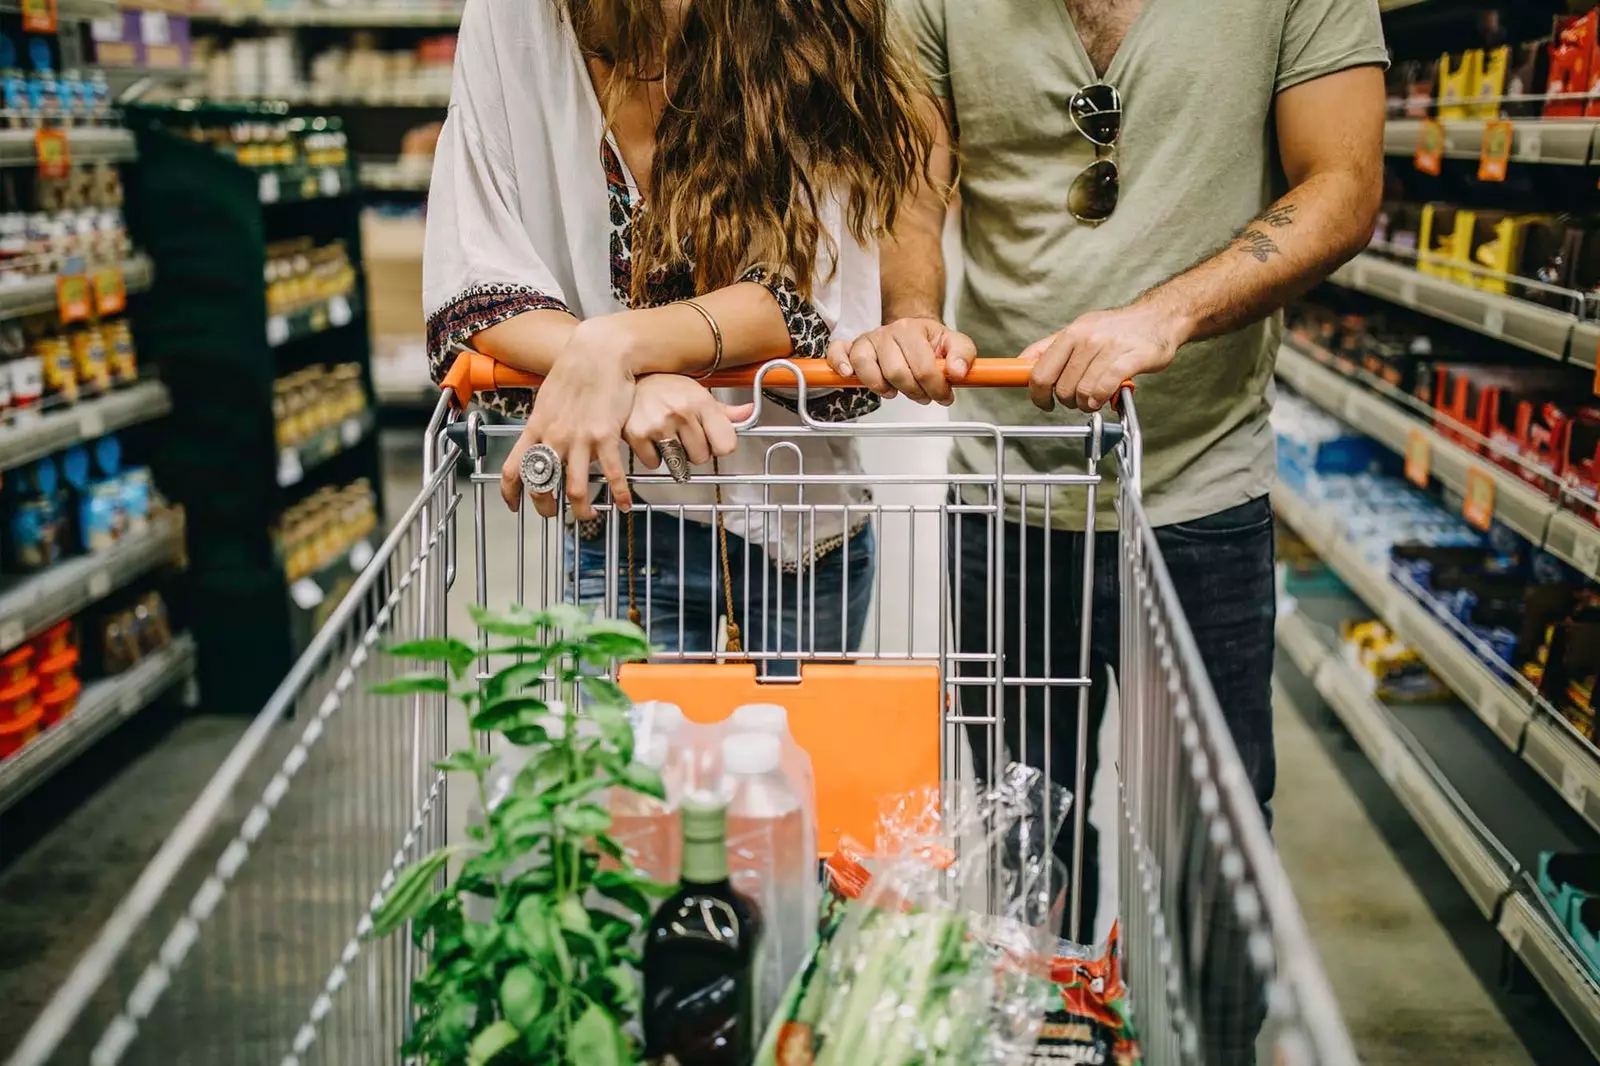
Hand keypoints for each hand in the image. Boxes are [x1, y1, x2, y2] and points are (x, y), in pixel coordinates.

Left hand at [501, 318, 636, 519]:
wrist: (600, 352)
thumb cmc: (576, 371)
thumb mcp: (548, 398)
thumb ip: (544, 423)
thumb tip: (543, 438)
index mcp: (536, 428)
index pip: (512, 469)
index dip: (511, 494)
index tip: (515, 507)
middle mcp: (553, 437)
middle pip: (541, 486)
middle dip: (546, 507)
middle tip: (554, 514)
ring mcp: (579, 439)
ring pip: (575, 489)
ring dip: (581, 510)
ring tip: (588, 515)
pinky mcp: (605, 436)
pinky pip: (611, 474)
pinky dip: (619, 494)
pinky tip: (626, 504)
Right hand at [624, 375, 753, 469]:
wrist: (630, 376)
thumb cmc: (665, 386)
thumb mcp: (698, 393)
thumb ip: (724, 411)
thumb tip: (749, 413)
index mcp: (701, 402)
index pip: (726, 445)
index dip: (719, 446)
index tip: (711, 441)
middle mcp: (681, 413)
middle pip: (701, 458)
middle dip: (693, 450)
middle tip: (682, 434)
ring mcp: (658, 424)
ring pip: (679, 463)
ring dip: (674, 455)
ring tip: (667, 435)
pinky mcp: (637, 435)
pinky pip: (654, 463)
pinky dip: (652, 456)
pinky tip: (651, 438)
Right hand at [824, 317, 976, 404]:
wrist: (911, 330)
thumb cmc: (930, 342)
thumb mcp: (955, 344)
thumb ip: (963, 356)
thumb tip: (956, 373)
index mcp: (913, 329)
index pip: (924, 366)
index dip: (936, 388)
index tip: (943, 397)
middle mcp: (888, 332)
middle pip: (896, 371)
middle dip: (913, 391)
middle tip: (922, 396)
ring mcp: (868, 339)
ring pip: (866, 366)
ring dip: (881, 387)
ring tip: (894, 391)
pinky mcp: (852, 347)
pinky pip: (838, 352)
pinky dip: (840, 364)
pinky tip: (850, 375)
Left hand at [1021, 304, 1186, 412]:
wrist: (1159, 318)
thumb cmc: (1117, 329)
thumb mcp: (1080, 330)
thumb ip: (1050, 348)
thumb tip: (1021, 364)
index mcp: (1070, 334)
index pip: (1039, 372)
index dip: (1037, 394)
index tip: (1043, 402)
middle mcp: (1087, 338)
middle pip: (1061, 387)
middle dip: (1067, 402)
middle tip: (1078, 400)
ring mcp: (1109, 347)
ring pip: (1082, 392)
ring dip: (1086, 404)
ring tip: (1094, 399)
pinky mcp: (1131, 358)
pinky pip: (1104, 387)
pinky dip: (1100, 399)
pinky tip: (1103, 398)